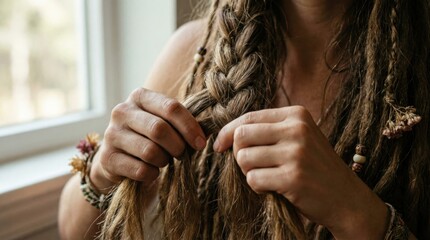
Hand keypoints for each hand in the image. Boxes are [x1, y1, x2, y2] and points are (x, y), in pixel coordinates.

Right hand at [90, 87, 206, 191]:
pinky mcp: (107, 158)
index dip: (190, 127)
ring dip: (164, 160)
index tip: (201, 143)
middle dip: (178, 146)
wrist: (118, 160)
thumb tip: (210, 130)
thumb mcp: (165, 123)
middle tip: (182, 154)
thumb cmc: (150, 138)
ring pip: (150, 151)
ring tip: (164, 160)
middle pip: (159, 129)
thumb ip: (184, 122)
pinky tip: (151, 171)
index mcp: (140, 96)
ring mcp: (111, 134)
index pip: (171, 107)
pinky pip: (140, 170)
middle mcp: (122, 111)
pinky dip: (152, 174)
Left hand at [213, 106, 387, 238]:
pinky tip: (274, 188)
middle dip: (238, 154)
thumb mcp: (298, 138)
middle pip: (241, 136)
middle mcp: (296, 129)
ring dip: (249, 172)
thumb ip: (269, 131)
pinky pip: (253, 179)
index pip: (248, 117)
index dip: (227, 132)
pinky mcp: (293, 177)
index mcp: (296, 115)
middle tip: (252, 166)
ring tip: (268, 177)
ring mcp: (296, 153)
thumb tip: (226, 134)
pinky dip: (257, 187)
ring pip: (244, 158)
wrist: (346, 198)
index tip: (219, 146)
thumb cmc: (315, 168)